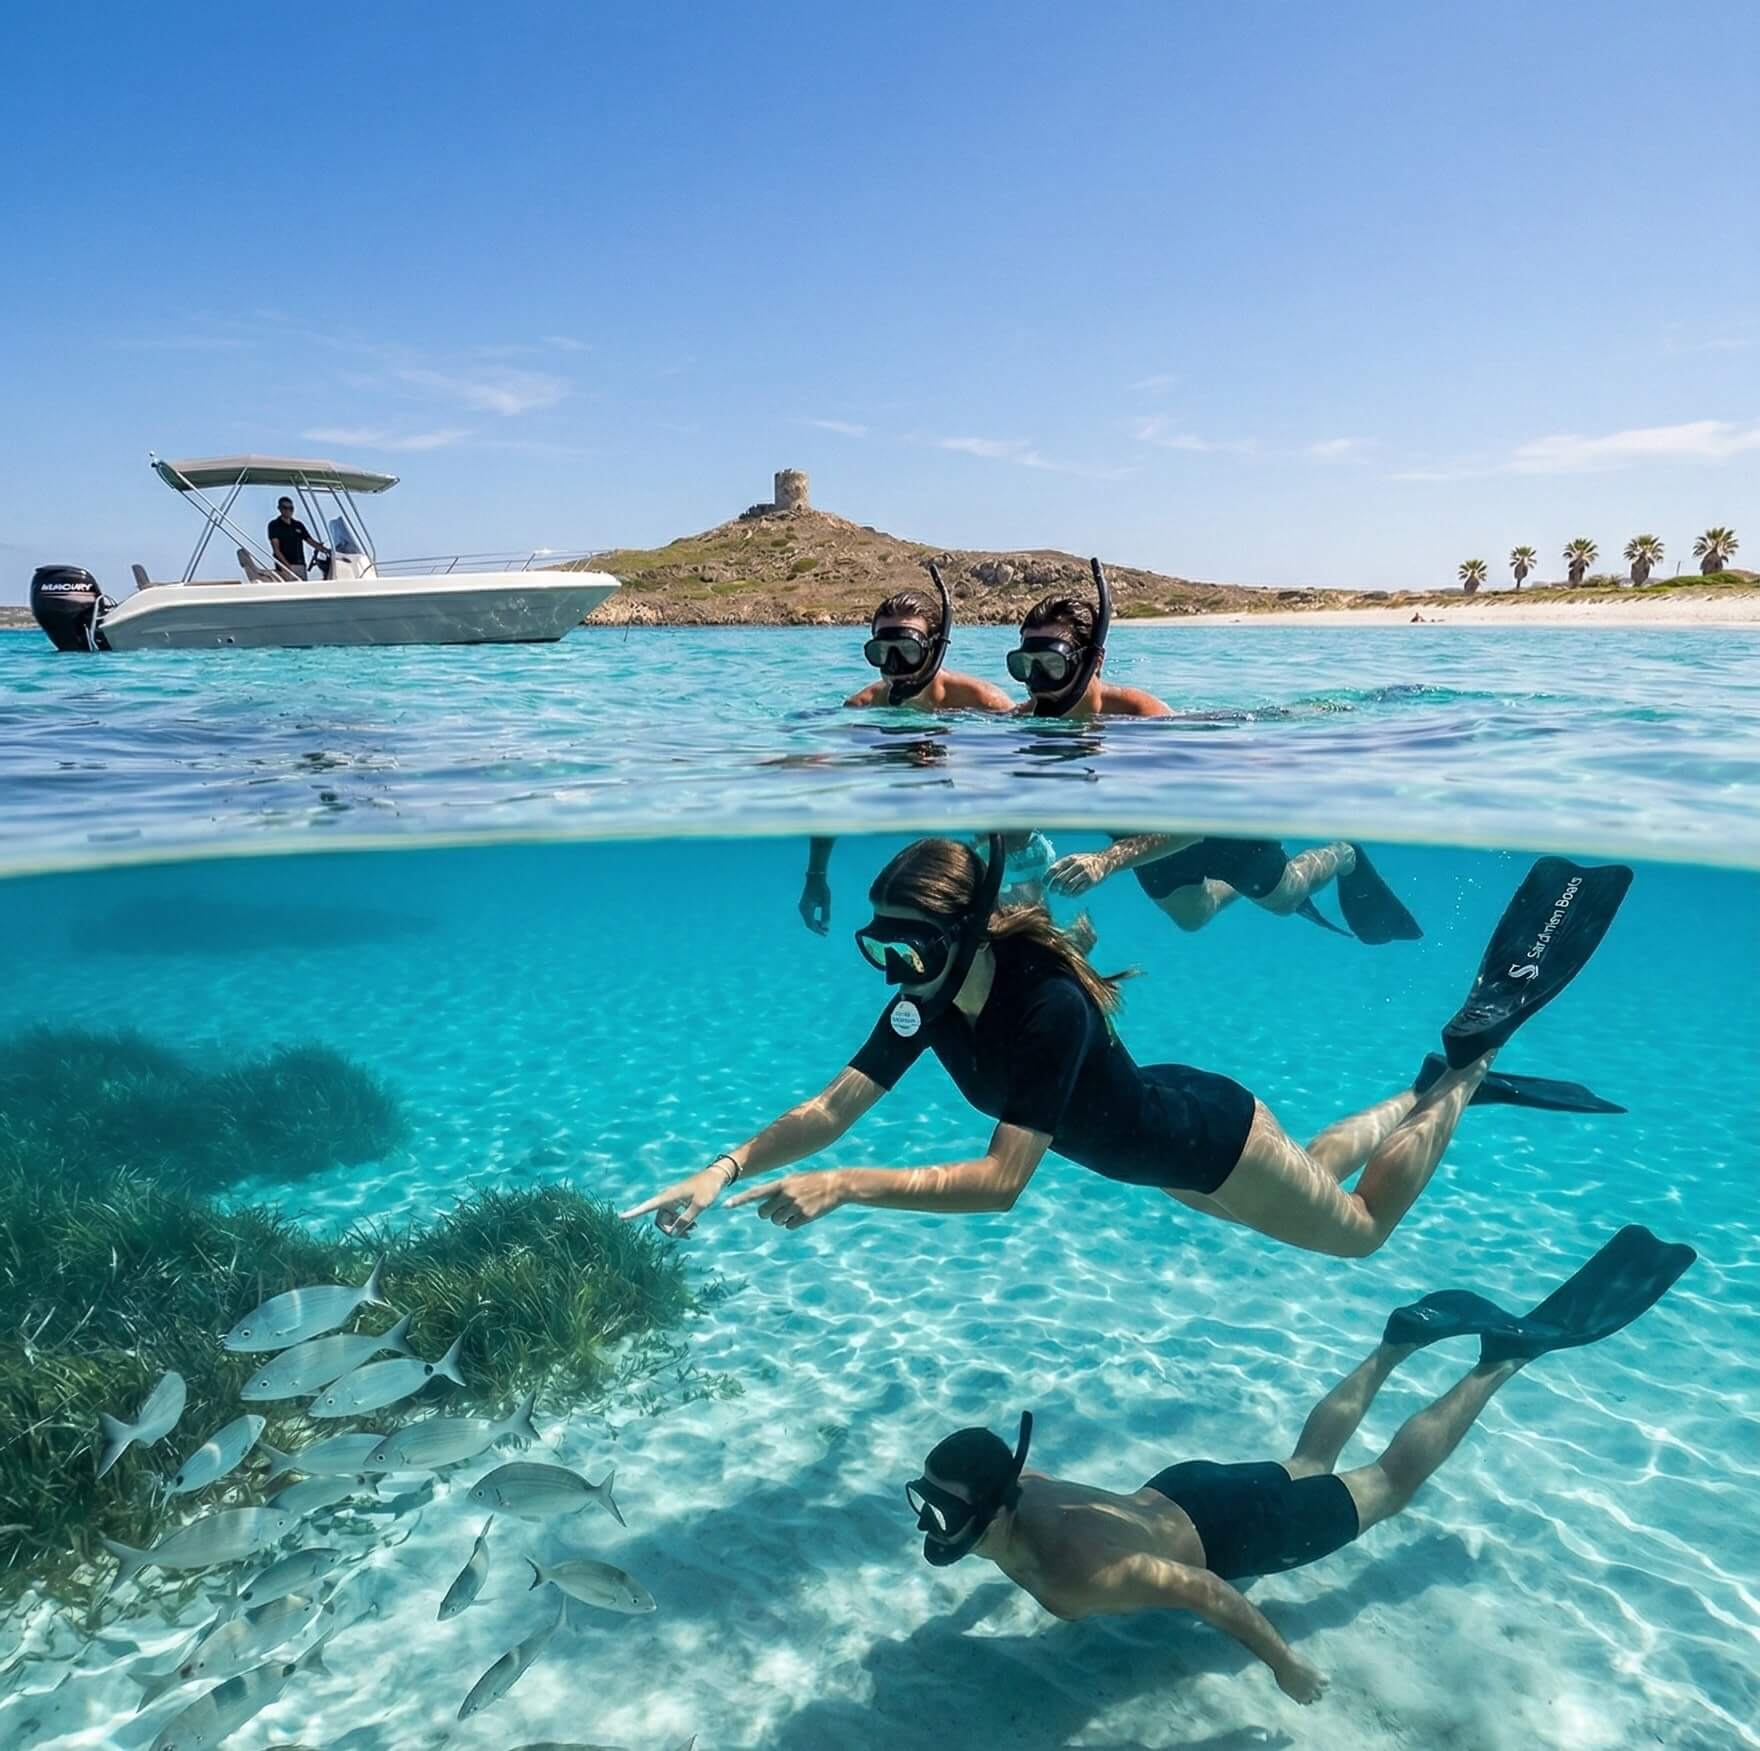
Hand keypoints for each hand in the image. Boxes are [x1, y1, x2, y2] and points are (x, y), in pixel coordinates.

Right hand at [618, 1166, 731, 1236]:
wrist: (717, 1176)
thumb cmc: (709, 1188)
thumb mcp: (699, 1205)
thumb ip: (686, 1219)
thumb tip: (674, 1232)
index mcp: (669, 1196)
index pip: (647, 1206)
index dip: (634, 1213)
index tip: (621, 1218)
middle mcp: (668, 1198)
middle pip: (660, 1220)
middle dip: (670, 1230)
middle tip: (687, 1235)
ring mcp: (673, 1200)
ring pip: (668, 1220)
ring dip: (677, 1228)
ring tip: (692, 1231)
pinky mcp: (679, 1202)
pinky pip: (674, 1217)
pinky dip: (681, 1223)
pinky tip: (692, 1227)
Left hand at [726, 1171, 847, 1229]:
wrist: (836, 1185)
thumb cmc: (812, 1182)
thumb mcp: (793, 1180)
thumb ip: (778, 1190)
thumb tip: (762, 1205)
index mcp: (781, 1183)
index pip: (755, 1193)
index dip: (740, 1200)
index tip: (725, 1205)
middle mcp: (786, 1194)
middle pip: (763, 1213)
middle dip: (768, 1214)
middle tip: (779, 1208)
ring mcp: (795, 1206)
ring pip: (776, 1221)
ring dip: (782, 1219)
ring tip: (796, 1208)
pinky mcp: (804, 1217)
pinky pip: (789, 1226)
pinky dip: (793, 1223)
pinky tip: (803, 1214)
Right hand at [799, 873, 830, 934]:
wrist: (815, 878)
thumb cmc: (822, 889)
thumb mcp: (826, 901)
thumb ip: (826, 913)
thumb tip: (825, 925)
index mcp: (806, 909)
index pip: (811, 924)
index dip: (818, 930)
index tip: (826, 934)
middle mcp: (802, 909)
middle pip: (808, 924)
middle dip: (817, 929)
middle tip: (826, 932)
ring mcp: (802, 907)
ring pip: (807, 921)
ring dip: (816, 925)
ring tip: (825, 928)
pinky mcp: (803, 906)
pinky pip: (807, 917)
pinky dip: (813, 920)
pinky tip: (820, 922)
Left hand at [1047, 852, 1108, 895]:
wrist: (1105, 861)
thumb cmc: (1085, 862)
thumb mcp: (1073, 859)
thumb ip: (1062, 866)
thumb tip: (1048, 877)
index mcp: (1070, 859)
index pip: (1054, 869)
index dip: (1047, 877)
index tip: (1044, 883)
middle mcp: (1077, 865)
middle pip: (1060, 879)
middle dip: (1054, 887)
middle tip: (1052, 891)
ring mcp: (1085, 873)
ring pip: (1069, 886)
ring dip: (1063, 892)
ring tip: (1062, 893)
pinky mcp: (1092, 881)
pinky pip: (1079, 891)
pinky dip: (1072, 894)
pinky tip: (1070, 894)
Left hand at [1275, 1659, 1327, 1704]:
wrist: (1283, 1662)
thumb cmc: (1281, 1672)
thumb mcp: (1285, 1687)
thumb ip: (1294, 1696)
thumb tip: (1300, 1702)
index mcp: (1300, 1698)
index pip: (1309, 1702)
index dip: (1308, 1696)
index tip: (1307, 1690)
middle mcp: (1309, 1694)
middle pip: (1318, 1697)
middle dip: (1317, 1692)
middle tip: (1314, 1684)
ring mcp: (1314, 1686)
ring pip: (1325, 1690)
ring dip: (1324, 1685)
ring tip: (1320, 1679)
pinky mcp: (1317, 1677)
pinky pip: (1327, 1680)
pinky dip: (1326, 1677)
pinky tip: (1320, 1672)